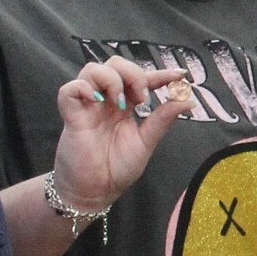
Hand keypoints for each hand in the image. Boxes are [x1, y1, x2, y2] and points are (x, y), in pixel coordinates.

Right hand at [51, 59, 192, 212]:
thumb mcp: (146, 142)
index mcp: (125, 105)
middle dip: (133, 73)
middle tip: (143, 97)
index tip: (180, 75)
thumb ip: (163, 120)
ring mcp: (87, 106)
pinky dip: (83, 88)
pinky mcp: (70, 116)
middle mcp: (106, 101)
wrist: (94, 191)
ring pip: (92, 69)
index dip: (160, 73)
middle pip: (115, 64)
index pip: (141, 79)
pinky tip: (96, 101)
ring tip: (120, 103)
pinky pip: (69, 89)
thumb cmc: (117, 168)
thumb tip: (188, 101)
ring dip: (111, 79)